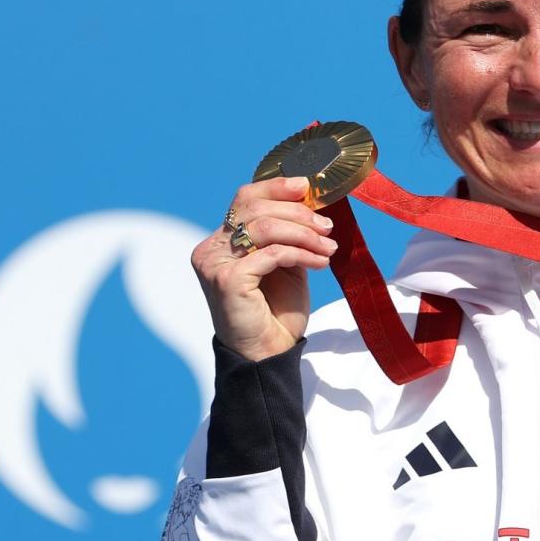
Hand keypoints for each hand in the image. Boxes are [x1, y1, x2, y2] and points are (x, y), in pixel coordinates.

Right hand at [191, 177, 336, 360]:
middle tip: (327, 227)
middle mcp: (211, 248)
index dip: (276, 188)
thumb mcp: (285, 263)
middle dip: (298, 213)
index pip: (245, 198)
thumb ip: (289, 234)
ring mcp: (215, 263)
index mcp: (221, 241)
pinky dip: (301, 254)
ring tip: (328, 248)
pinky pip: (271, 254)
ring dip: (304, 234)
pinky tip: (320, 263)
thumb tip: (311, 199)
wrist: (269, 352)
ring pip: (264, 227)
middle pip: (255, 208)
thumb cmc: (277, 309)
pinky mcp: (227, 279)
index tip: (308, 188)